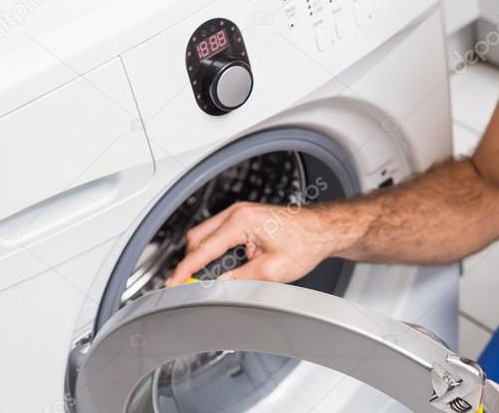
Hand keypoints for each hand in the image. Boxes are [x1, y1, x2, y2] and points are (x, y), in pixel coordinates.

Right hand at [164, 201, 334, 285]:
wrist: (324, 229)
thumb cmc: (306, 241)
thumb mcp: (271, 270)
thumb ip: (239, 279)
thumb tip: (217, 287)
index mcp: (241, 221)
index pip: (203, 249)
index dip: (186, 269)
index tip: (174, 283)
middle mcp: (238, 212)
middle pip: (198, 238)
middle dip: (191, 261)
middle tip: (189, 284)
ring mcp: (241, 213)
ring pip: (207, 234)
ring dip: (204, 255)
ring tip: (208, 277)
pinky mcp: (246, 218)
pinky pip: (219, 233)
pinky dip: (215, 249)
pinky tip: (224, 264)